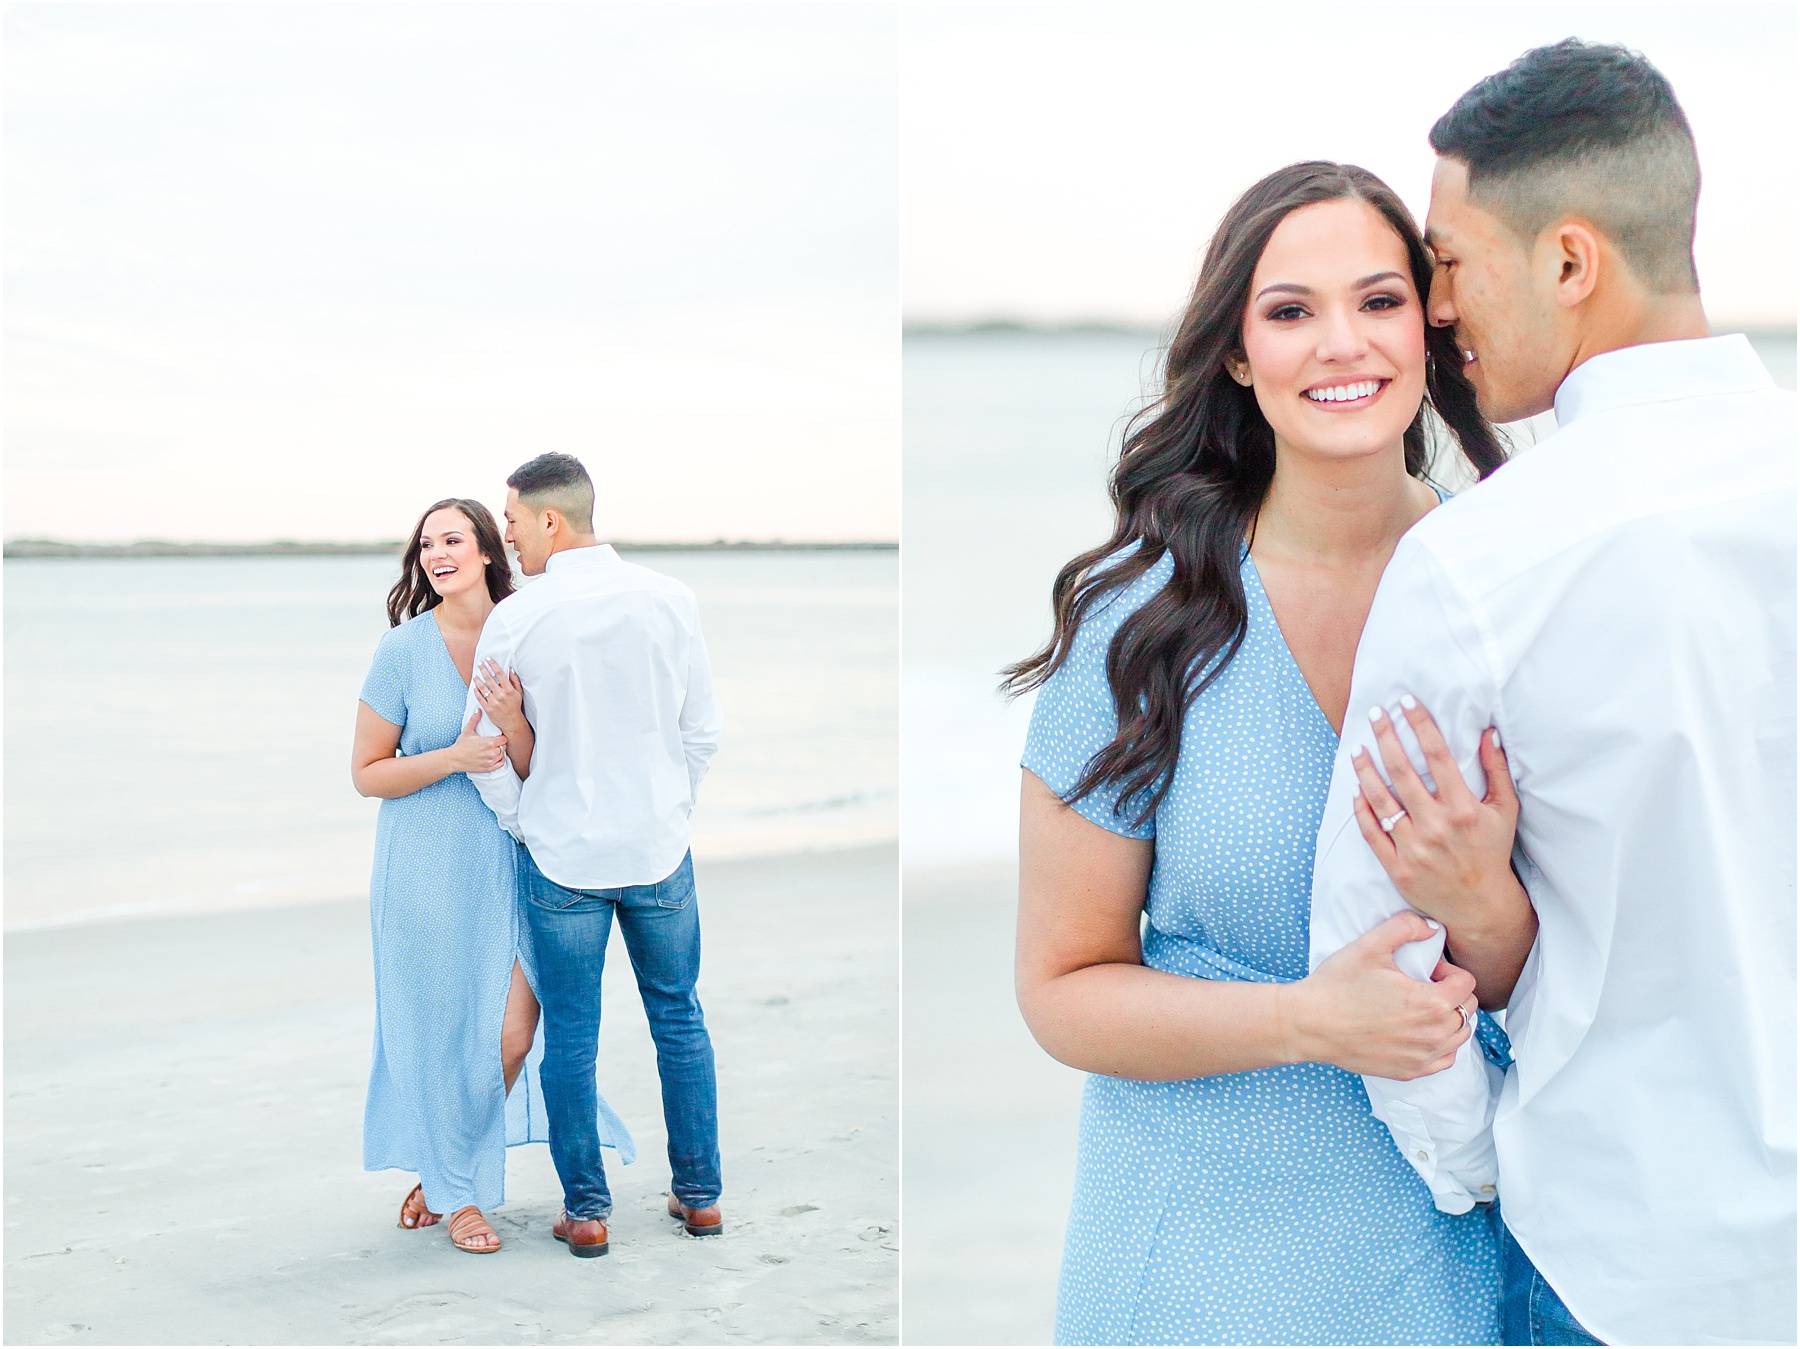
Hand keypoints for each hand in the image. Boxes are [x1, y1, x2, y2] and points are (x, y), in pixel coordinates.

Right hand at [447, 711, 507, 773]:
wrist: (454, 759)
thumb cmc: (461, 745)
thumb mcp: (468, 731)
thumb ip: (475, 719)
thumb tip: (478, 710)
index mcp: (488, 743)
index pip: (504, 739)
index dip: (501, 738)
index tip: (498, 738)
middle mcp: (491, 753)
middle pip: (504, 747)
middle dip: (500, 745)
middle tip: (495, 744)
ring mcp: (490, 761)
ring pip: (502, 755)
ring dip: (500, 752)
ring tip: (494, 750)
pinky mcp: (488, 768)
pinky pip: (500, 764)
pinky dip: (500, 760)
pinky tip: (496, 757)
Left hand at [471, 660, 526, 736]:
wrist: (512, 721)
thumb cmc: (515, 706)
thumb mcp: (519, 692)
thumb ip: (515, 680)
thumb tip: (510, 669)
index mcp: (508, 690)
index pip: (499, 674)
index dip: (493, 665)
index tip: (489, 659)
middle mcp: (500, 695)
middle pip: (489, 678)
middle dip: (483, 669)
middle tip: (480, 664)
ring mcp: (493, 702)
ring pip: (483, 688)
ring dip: (478, 680)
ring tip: (475, 675)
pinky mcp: (488, 708)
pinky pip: (480, 698)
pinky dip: (477, 691)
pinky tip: (475, 687)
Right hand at [1284, 910, 1476, 1079]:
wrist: (1309, 1023)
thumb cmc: (1338, 985)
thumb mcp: (1370, 944)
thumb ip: (1406, 927)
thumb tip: (1432, 928)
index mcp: (1431, 1002)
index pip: (1467, 983)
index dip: (1448, 971)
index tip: (1425, 970)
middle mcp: (1433, 1034)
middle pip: (1467, 1009)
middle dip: (1451, 993)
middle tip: (1420, 985)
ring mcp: (1421, 1057)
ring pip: (1460, 1035)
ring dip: (1448, 1018)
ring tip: (1419, 1007)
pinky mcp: (1409, 1072)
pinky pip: (1444, 1059)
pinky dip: (1440, 1044)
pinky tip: (1417, 1030)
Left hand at [1351, 698, 1522, 937]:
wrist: (1480, 904)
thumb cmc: (1492, 850)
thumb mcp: (1505, 810)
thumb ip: (1497, 769)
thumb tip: (1488, 731)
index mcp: (1464, 808)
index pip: (1438, 756)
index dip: (1420, 724)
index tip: (1406, 702)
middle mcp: (1437, 826)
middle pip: (1403, 772)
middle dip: (1386, 737)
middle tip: (1375, 714)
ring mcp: (1414, 847)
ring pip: (1380, 800)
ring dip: (1365, 770)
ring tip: (1357, 748)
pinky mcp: (1397, 867)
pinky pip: (1371, 832)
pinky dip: (1361, 809)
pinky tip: (1355, 789)